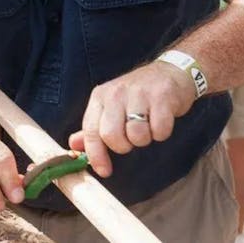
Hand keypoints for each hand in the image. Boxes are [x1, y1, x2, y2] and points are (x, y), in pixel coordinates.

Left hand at [70, 61, 196, 177]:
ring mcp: (139, 94)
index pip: (90, 131)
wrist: (170, 72)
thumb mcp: (111, 106)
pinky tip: (161, 121)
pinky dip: (162, 133)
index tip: (104, 171)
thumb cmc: (138, 95)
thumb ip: (93, 127)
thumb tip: (73, 145)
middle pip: (111, 135)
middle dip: (123, 146)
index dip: (96, 155)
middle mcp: (116, 93)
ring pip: (137, 135)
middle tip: (131, 138)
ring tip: (148, 126)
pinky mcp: (162, 97)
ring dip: (145, 139)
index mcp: (100, 97)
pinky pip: (159, 130)